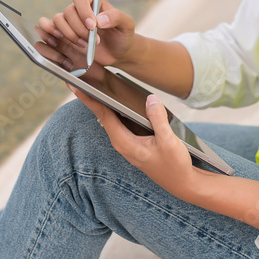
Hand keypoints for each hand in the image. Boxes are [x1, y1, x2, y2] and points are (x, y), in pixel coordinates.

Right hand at [34, 0, 135, 72]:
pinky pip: (49, 29)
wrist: (117, 52)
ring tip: (85, 45)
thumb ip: (116, 17)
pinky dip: (52, 35)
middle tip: (94, 41)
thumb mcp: (127, 25)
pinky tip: (63, 43)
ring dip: (70, 35)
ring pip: (57, 20)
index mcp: (93, 0)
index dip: (83, 11)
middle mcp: (79, 9)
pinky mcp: (63, 34)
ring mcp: (69, 21)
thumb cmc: (122, 35)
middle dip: (79, 29)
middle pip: (68, 12)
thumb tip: (100, 19)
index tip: (93, 26)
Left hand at [67, 84, 197, 199]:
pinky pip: (123, 121)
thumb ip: (158, 118)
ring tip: (96, 80)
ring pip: (113, 117)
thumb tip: (149, 98)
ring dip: (105, 101)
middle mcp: (122, 142)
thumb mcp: (169, 141)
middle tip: (82, 75)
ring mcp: (128, 142)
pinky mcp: (135, 141)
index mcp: (124, 142)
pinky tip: (121, 96)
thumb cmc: (175, 165)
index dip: (88, 98)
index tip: (74, 85)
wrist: (184, 184)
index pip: (102, 115)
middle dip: (93, 96)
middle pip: (103, 114)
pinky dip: (119, 108)